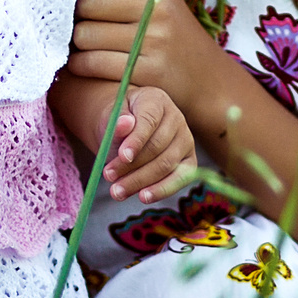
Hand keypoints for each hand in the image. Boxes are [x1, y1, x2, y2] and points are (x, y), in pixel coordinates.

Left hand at [69, 0, 211, 105]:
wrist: (205, 77)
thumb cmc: (171, 27)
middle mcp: (158, 8)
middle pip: (89, 2)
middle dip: (77, 13)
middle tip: (78, 18)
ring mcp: (154, 41)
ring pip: (85, 35)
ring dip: (76, 41)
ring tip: (82, 41)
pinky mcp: (147, 72)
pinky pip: (93, 63)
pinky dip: (80, 64)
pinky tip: (84, 61)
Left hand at [103, 85, 193, 202]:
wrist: (125, 131)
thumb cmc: (117, 123)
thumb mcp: (109, 118)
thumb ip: (115, 123)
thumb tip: (125, 124)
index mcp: (156, 100)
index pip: (149, 120)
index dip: (136, 140)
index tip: (122, 156)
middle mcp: (176, 118)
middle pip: (158, 146)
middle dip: (132, 166)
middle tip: (108, 177)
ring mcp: (185, 140)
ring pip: (167, 165)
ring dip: (141, 181)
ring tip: (116, 191)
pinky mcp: (189, 161)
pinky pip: (180, 178)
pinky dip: (161, 190)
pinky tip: (143, 197)